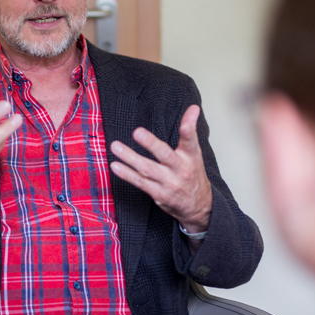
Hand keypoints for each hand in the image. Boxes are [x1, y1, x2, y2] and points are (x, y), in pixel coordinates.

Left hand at [110, 104, 211, 232]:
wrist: (198, 206)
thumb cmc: (192, 174)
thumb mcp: (194, 152)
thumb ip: (189, 131)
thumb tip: (193, 108)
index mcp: (191, 157)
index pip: (190, 141)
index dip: (189, 129)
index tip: (187, 121)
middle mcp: (180, 169)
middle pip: (165, 155)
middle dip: (151, 143)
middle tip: (137, 132)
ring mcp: (169, 183)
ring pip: (147, 169)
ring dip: (130, 157)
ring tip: (115, 146)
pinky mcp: (158, 194)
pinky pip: (140, 182)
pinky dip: (127, 174)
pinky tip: (116, 166)